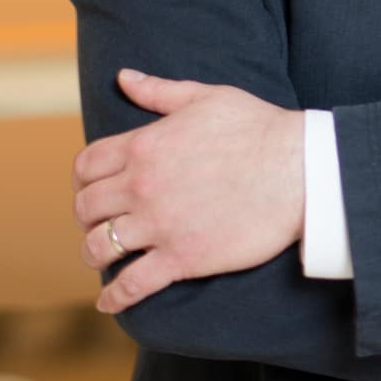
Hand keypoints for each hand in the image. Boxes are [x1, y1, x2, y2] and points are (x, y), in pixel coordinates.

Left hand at [71, 69, 306, 312]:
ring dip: (93, 254)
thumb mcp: (204, 96)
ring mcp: (159, 224)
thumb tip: (123, 77)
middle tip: (97, 223)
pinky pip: (133, 283)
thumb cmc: (258, 128)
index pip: (87, 166)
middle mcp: (142, 185)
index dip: (82, 180)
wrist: (299, 169)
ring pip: (100, 246)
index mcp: (143, 145)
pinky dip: (115, 297)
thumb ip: (158, 91)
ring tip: (101, 258)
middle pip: (87, 207)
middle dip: (86, 217)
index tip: (89, 189)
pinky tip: (108, 302)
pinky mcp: (182, 258)